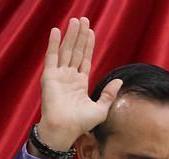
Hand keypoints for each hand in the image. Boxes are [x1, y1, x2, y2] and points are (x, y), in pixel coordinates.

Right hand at [34, 17, 122, 151]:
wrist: (65, 129)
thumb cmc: (81, 123)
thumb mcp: (101, 108)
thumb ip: (109, 94)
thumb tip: (119, 81)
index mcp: (80, 83)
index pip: (85, 59)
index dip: (88, 45)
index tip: (91, 31)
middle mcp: (69, 77)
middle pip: (76, 51)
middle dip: (80, 35)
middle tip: (83, 19)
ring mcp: (58, 76)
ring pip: (66, 51)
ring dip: (70, 35)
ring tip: (75, 21)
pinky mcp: (49, 76)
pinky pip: (51, 57)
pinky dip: (54, 44)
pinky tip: (57, 31)